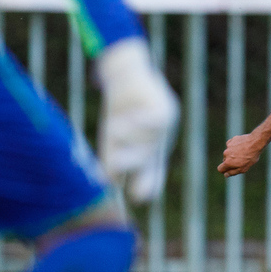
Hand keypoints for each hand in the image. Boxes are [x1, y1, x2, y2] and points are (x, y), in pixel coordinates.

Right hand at [95, 37, 178, 202]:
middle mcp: (160, 141)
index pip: (151, 173)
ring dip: (128, 137)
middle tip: (121, 170)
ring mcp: (165, 126)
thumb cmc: (121, 108)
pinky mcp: (165, 108)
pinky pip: (155, 118)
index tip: (137, 196)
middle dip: (135, 164)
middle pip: (149, 158)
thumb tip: (105, 183)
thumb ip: (111, 159)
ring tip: (112, 130)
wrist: (128, 75)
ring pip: (147, 139)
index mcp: (151, 151)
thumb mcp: (113, 136)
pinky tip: (130, 120)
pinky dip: (141, 121)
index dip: (147, 185)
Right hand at [218, 132, 266, 176]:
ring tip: (243, 153)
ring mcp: (228, 146)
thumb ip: (233, 172)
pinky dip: (235, 147)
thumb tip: (225, 174)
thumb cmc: (250, 157)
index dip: (224, 170)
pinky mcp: (231, 140)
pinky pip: (231, 146)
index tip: (230, 169)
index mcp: (228, 162)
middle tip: (241, 160)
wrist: (255, 142)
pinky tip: (242, 147)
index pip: (220, 169)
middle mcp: (226, 154)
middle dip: (231, 161)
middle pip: (225, 160)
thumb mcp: (243, 168)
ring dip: (233, 154)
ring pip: (228, 153)